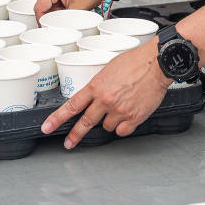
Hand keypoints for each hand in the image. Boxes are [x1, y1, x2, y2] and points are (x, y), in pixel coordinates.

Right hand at [33, 0, 108, 21]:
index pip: (40, 7)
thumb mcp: (76, 9)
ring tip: (64, 11)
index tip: (44, 27)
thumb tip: (51, 25)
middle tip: (56, 21)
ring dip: (51, 6)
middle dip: (47, 13)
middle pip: (41, 1)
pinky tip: (65, 4)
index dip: (41, 19)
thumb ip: (60, 18)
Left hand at [40, 42, 170, 148]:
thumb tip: (94, 95)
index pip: (72, 106)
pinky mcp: (134, 118)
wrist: (157, 64)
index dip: (57, 119)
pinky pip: (122, 130)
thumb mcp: (109, 68)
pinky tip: (128, 115)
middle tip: (69, 143)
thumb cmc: (136, 61)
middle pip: (85, 122)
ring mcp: (119, 111)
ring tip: (120, 107)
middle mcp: (105, 100)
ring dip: (110, 121)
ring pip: (107, 127)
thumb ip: (99, 84)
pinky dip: (123, 126)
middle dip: (75, 135)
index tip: (48, 127)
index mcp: (97, 86)